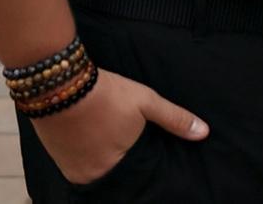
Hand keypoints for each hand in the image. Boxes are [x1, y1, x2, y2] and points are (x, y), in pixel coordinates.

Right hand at [33, 67, 207, 185]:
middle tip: (124, 146)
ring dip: (104, 163)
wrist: (60, 84)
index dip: (142, 167)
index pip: (138, 178)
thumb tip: (203, 133)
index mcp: (121, 166)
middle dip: (123, 166)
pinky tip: (91, 142)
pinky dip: (87, 160)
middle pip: (117, 177)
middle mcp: (97, 176)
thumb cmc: (107, 92)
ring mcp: (76, 172)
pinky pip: (79, 170)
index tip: (144, 156)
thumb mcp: (146, 101)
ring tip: (108, 143)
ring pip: (97, 174)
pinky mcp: (59, 163)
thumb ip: (174, 119)